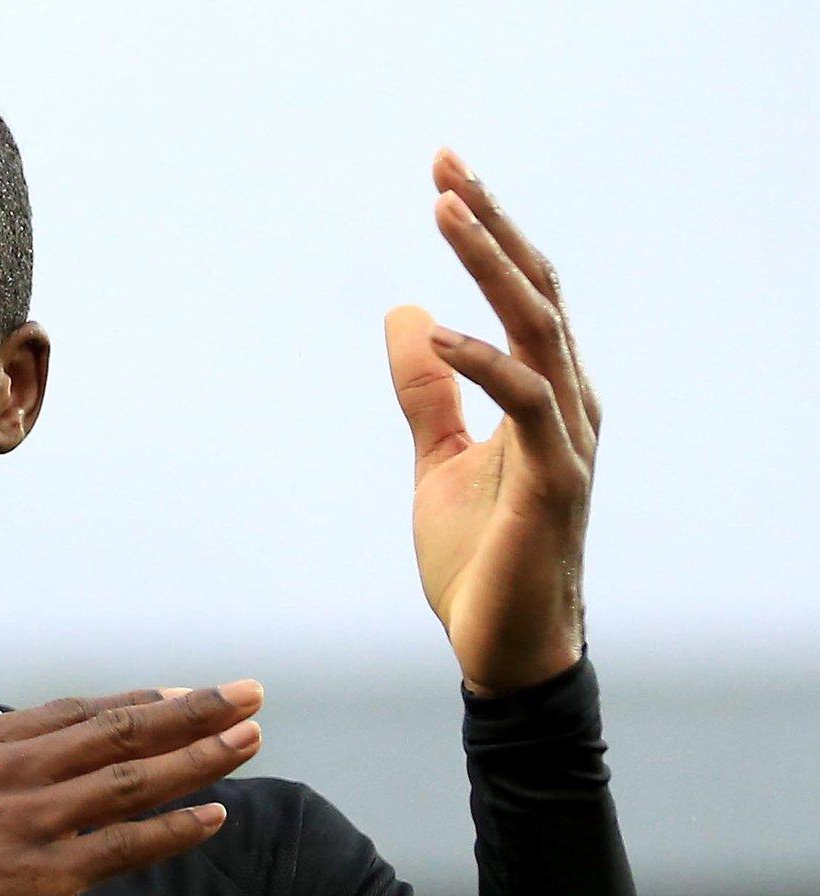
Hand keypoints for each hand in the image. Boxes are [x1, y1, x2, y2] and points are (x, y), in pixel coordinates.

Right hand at [0, 682, 264, 895]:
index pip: (75, 713)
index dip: (136, 702)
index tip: (179, 694)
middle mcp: (7, 769)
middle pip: (120, 729)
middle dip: (191, 708)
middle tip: (245, 692)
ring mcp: (28, 820)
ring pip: (135, 777)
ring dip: (202, 756)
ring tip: (249, 740)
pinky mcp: (41, 876)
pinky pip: (126, 844)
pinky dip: (177, 828)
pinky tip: (214, 816)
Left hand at [384, 149, 600, 695]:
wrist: (500, 648)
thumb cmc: (478, 559)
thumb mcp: (437, 459)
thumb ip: (427, 392)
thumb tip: (407, 314)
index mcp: (544, 395)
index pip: (522, 293)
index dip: (488, 232)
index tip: (444, 173)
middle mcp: (567, 404)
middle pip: (537, 291)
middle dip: (491, 225)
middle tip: (445, 165)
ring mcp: (568, 440)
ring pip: (538, 329)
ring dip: (491, 266)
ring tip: (445, 212)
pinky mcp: (555, 481)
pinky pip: (525, 403)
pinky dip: (481, 361)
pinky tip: (435, 332)